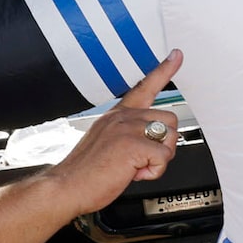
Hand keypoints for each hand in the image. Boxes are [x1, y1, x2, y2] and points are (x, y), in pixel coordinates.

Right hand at [43, 54, 182, 215]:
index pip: (144, 87)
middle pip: (169, 119)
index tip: (176, 55)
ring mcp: (127, 128)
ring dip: (160, 158)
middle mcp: (123, 117)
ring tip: (136, 167)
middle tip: (144, 159)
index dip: (163, 70)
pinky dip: (154, 172)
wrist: (66, 186)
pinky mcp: (132, 145)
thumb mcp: (107, 144)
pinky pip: (163, 157)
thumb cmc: (85, 172)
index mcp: (116, 115)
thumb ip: (129, 136)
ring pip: (170, 137)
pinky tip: (133, 174)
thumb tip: (151, 143)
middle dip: (165, 143)